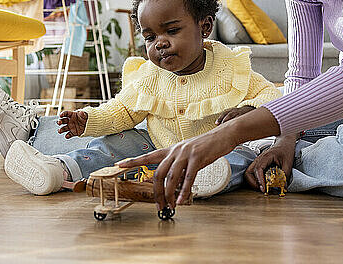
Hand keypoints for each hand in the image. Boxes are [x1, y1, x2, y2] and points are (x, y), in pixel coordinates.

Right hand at [57, 110, 87, 138]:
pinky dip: (67, 136)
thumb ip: (82, 114)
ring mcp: (70, 127)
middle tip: (59, 123)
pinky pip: (69, 134)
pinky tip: (67, 136)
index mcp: (72, 115)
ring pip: (64, 128)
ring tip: (59, 131)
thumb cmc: (85, 118)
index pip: (66, 113)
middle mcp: (69, 121)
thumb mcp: (84, 115)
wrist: (89, 124)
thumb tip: (81, 112)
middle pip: (62, 121)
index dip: (62, 114)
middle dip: (59, 122)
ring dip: (61, 130)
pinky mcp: (73, 132)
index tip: (60, 115)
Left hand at [117, 107, 280, 209]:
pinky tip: (182, 200)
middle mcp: (176, 150)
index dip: (133, 161)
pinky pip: (188, 177)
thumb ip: (180, 165)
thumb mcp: (189, 154)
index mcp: (171, 149)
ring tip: (171, 206)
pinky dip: (184, 190)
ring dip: (170, 194)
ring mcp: (186, 153)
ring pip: (172, 177)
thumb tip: (174, 184)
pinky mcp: (198, 157)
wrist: (224, 135)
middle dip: (157, 192)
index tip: (119, 165)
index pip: (149, 156)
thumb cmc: (207, 146)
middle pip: (159, 173)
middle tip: (159, 206)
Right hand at [244, 134, 295, 192]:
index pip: (258, 169)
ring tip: (263, 188)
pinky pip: (253, 174)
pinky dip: (256, 181)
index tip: (263, 188)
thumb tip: (282, 187)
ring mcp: (258, 162)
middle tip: (262, 189)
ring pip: (249, 174)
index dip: (259, 180)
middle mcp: (259, 159)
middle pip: (248, 173)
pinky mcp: (259, 165)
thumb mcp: (288, 163)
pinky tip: (264, 184)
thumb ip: (285, 175)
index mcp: (266, 157)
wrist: (285, 143)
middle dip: (253, 183)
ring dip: (253, 183)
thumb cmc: (286, 150)